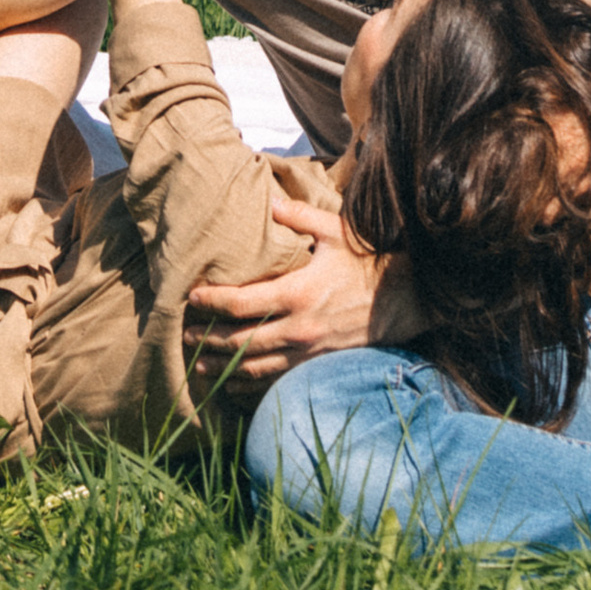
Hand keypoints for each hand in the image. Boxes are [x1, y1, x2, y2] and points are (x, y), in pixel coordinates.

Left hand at [183, 203, 417, 385]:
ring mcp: (309, 351)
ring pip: (256, 367)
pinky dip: (252, 386)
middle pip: (241, 340)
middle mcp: (300, 327)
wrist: (406, 297)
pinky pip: (278, 381)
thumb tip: (269, 203)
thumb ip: (299, 217)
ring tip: (199, 366)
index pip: (243, 303)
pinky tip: (234, 384)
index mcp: (299, 292)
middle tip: (183, 336)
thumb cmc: (368, 259)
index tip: (192, 298)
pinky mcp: (318, 365)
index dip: (213, 303)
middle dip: (209, 340)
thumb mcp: (335, 230)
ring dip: (224, 368)